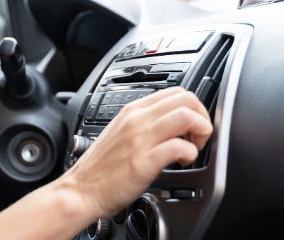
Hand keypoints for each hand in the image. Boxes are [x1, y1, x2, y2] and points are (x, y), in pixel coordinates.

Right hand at [58, 87, 212, 218]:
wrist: (81, 190)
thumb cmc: (100, 168)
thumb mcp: (121, 134)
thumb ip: (144, 125)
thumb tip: (171, 125)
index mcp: (132, 111)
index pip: (176, 92)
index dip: (193, 107)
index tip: (192, 126)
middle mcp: (137, 119)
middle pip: (186, 99)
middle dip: (202, 117)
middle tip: (197, 137)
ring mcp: (140, 139)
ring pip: (186, 115)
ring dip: (200, 132)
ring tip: (193, 148)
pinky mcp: (143, 161)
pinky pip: (180, 146)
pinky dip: (191, 154)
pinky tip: (182, 162)